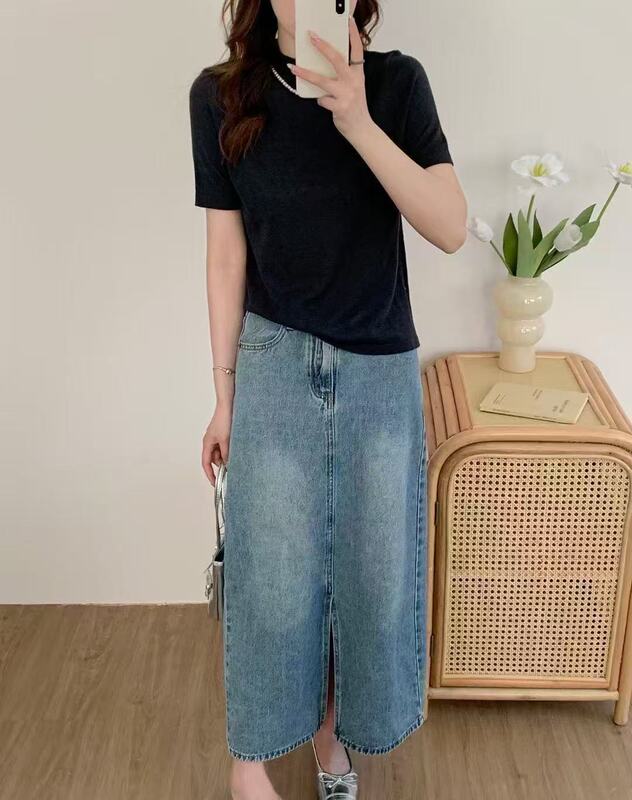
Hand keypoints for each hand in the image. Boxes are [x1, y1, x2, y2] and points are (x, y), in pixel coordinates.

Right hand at [202, 402, 232, 485]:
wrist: (228, 405)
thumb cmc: (224, 419)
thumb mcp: (226, 440)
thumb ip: (226, 453)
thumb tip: (227, 464)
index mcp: (207, 443)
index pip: (206, 463)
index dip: (209, 474)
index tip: (215, 483)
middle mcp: (210, 441)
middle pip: (214, 459)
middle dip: (222, 464)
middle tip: (232, 469)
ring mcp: (217, 438)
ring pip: (221, 453)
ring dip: (227, 456)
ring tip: (236, 455)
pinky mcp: (223, 434)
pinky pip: (225, 447)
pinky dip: (230, 450)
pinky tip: (237, 449)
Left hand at [289, 16, 372, 140]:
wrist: (362, 129)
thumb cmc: (355, 105)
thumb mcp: (355, 86)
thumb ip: (345, 74)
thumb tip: (323, 63)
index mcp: (358, 73)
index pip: (357, 49)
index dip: (353, 34)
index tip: (348, 21)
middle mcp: (353, 81)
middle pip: (336, 59)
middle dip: (322, 46)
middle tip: (311, 36)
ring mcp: (346, 94)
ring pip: (322, 80)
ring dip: (305, 73)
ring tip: (293, 68)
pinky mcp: (339, 107)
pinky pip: (321, 100)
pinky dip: (320, 100)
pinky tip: (325, 103)